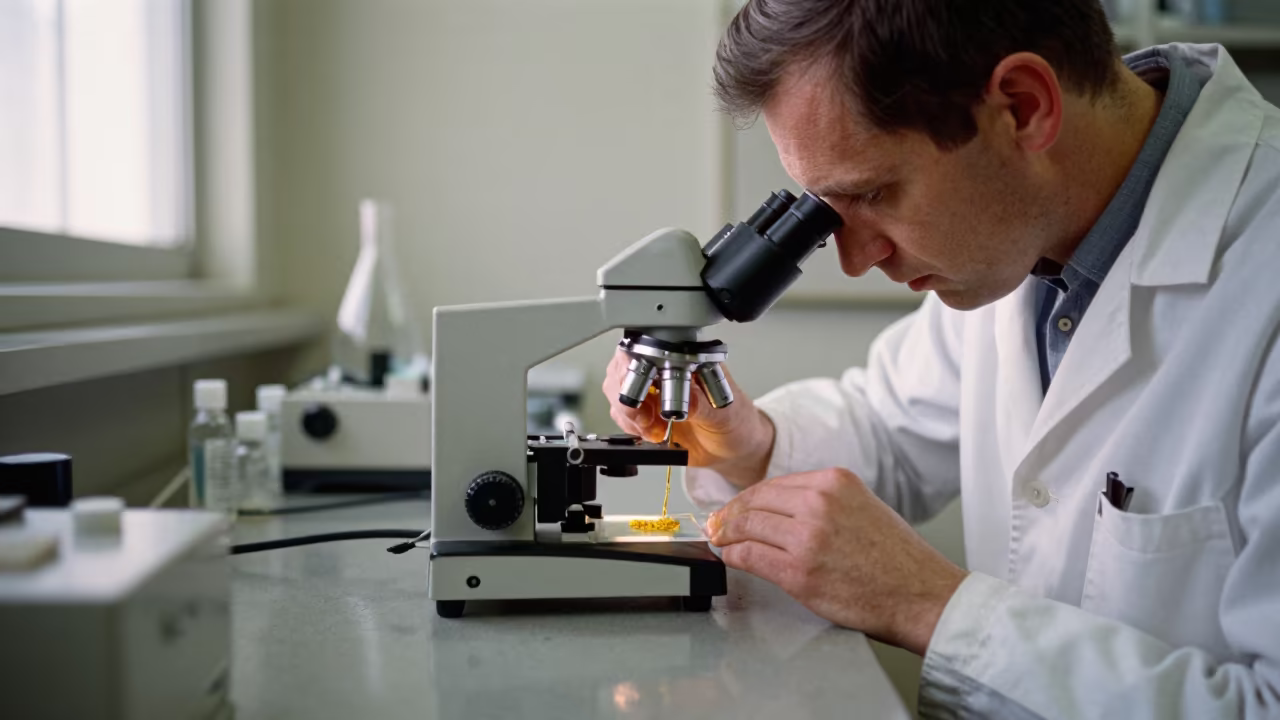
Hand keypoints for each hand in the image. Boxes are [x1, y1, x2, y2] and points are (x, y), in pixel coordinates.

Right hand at [604, 350, 774, 487]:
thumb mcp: (726, 414)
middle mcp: (664, 370)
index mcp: (686, 359)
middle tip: (644, 417)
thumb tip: (686, 399)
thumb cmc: (737, 422)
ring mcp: (653, 391)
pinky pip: (622, 414)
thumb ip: (704, 406)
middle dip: (626, 395)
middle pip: (623, 368)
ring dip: (628, 414)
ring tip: (652, 428)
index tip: (645, 390)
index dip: (637, 365)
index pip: (649, 348)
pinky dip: (630, 426)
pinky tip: (652, 433)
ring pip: (617, 392)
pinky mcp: (646, 413)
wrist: (734, 449)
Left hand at [707, 467, 966, 654]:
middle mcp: (819, 503)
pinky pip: (750, 556)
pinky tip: (730, 557)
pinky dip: (733, 556)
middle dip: (729, 514)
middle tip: (716, 525)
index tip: (734, 508)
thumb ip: (822, 502)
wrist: (922, 595)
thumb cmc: (897, 560)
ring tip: (719, 541)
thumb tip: (777, 510)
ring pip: (746, 526)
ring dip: (725, 534)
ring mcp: (807, 537)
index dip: (746, 498)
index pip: (773, 484)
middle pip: (754, 502)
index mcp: (834, 481)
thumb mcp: (861, 508)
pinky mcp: (799, 572)